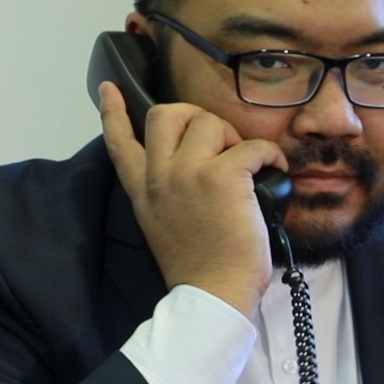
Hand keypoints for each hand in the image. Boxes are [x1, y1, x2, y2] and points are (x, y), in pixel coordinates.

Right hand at [98, 81, 286, 316]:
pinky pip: (251, 145)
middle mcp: (159, 176)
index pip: (119, 142)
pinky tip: (274, 170)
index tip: (109, 89)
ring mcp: (188, 174)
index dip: (113, 112)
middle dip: (194, 116)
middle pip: (165, 114)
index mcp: (143, 191)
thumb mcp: (161, 226)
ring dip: (233, 136)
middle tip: (218, 141)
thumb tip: (193, 170)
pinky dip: (269, 154)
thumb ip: (166, 194)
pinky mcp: (222, 177)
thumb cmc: (199, 269)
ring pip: (208, 121)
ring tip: (247, 164)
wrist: (212, 294)